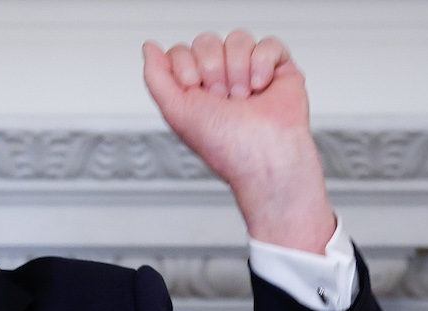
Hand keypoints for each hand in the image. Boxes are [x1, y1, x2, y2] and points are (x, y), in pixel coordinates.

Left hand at [143, 31, 333, 252]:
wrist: (264, 156)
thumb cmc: (224, 144)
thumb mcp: (175, 111)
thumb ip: (155, 77)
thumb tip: (149, 47)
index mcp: (194, 88)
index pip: (181, 51)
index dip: (186, 68)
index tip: (195, 93)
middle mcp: (220, 78)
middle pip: (207, 41)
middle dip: (212, 71)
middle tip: (222, 99)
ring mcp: (249, 71)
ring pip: (237, 38)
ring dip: (237, 70)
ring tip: (243, 97)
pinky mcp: (279, 68)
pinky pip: (268, 43)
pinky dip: (263, 64)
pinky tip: (261, 87)